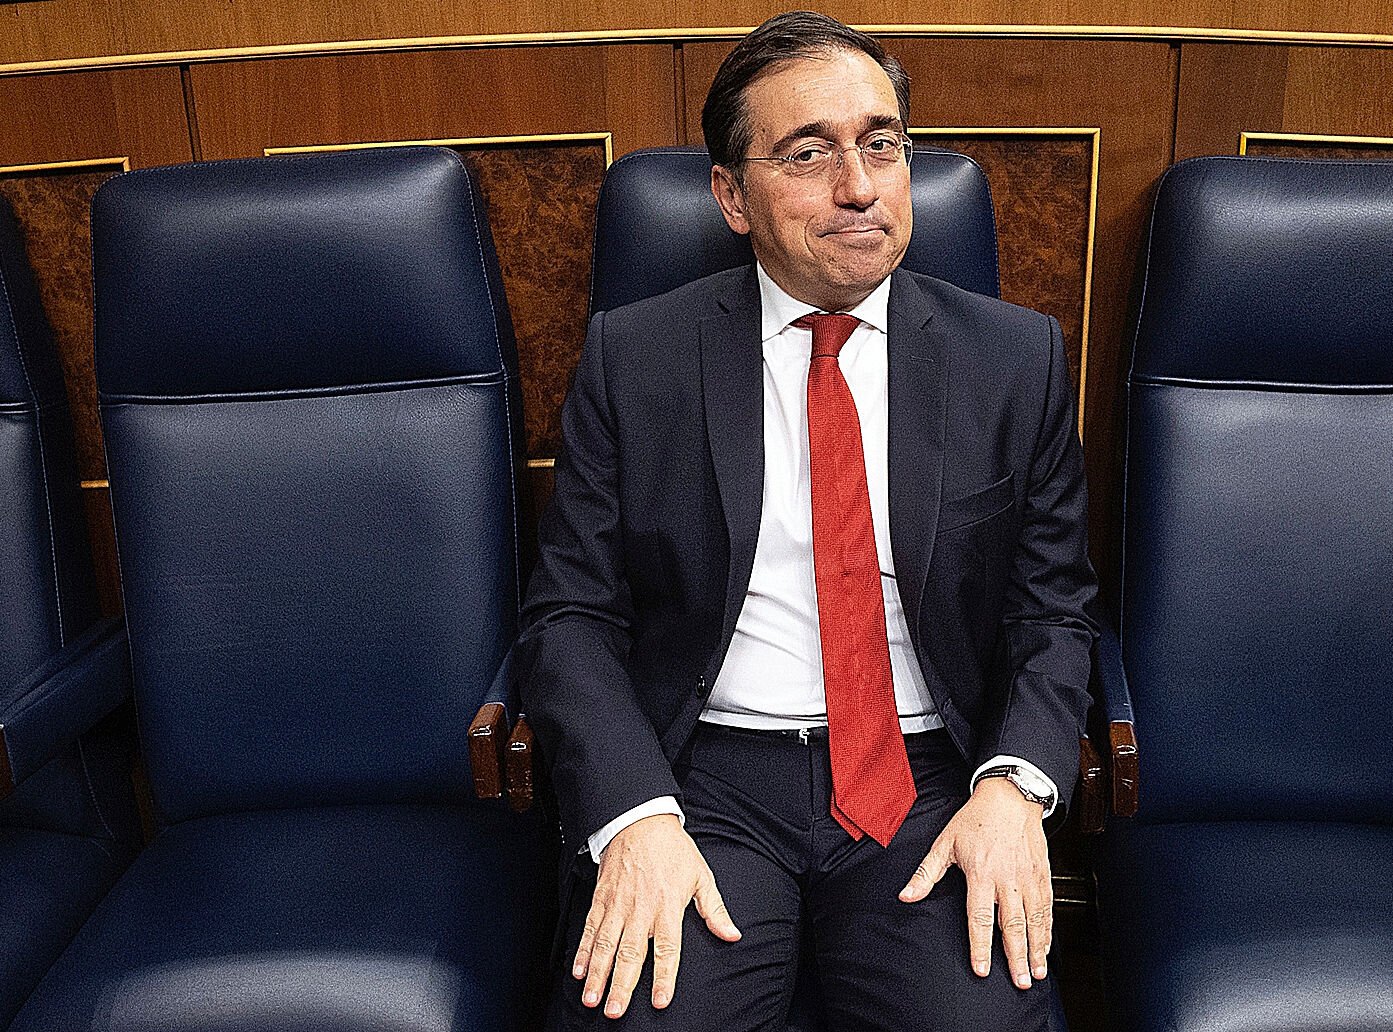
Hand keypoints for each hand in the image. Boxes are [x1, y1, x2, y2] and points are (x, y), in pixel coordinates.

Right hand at [574, 813, 740, 1017]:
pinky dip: (581, 951)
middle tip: (614, 1011)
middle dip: (620, 985)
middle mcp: (640, 910)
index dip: (664, 977)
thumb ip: (714, 910)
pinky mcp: (600, 899)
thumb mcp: (701, 875)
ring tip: (591, 998)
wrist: (639, 820)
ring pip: (604, 946)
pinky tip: (577, 971)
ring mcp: (617, 905)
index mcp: (667, 907)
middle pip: (630, 954)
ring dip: (596, 974)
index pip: (668, 949)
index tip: (660, 1001)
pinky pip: (589, 929)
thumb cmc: (672, 849)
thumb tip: (732, 934)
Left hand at [898, 778, 1050, 988]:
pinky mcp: (1042, 875)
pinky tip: (1046, 947)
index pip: (980, 917)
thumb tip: (906, 895)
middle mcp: (1007, 879)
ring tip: (1036, 973)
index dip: (980, 946)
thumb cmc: (975, 820)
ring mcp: (1028, 878)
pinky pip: (1047, 907)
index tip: (981, 969)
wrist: (1010, 797)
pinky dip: (1047, 930)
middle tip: (1019, 982)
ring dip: (1037, 949)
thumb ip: (926, 873)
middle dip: (1016, 957)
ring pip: (1034, 920)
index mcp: (981, 873)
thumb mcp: (945, 843)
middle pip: (1012, 925)